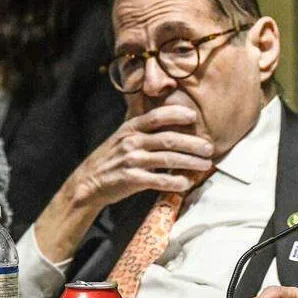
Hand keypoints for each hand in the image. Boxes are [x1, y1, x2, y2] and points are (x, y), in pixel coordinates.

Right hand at [68, 105, 213, 205]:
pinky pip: (158, 180)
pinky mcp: (131, 179)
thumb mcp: (123, 136)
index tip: (193, 116)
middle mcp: (131, 142)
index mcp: (130, 128)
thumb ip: (144, 129)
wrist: (88, 182)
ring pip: (167, 159)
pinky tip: (187, 182)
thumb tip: (172, 118)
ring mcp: (131, 161)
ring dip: (190, 162)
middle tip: (209, 148)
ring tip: (206, 164)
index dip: (175, 114)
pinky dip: (174, 181)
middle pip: (168, 139)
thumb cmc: (112, 158)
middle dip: (192, 143)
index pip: (156, 116)